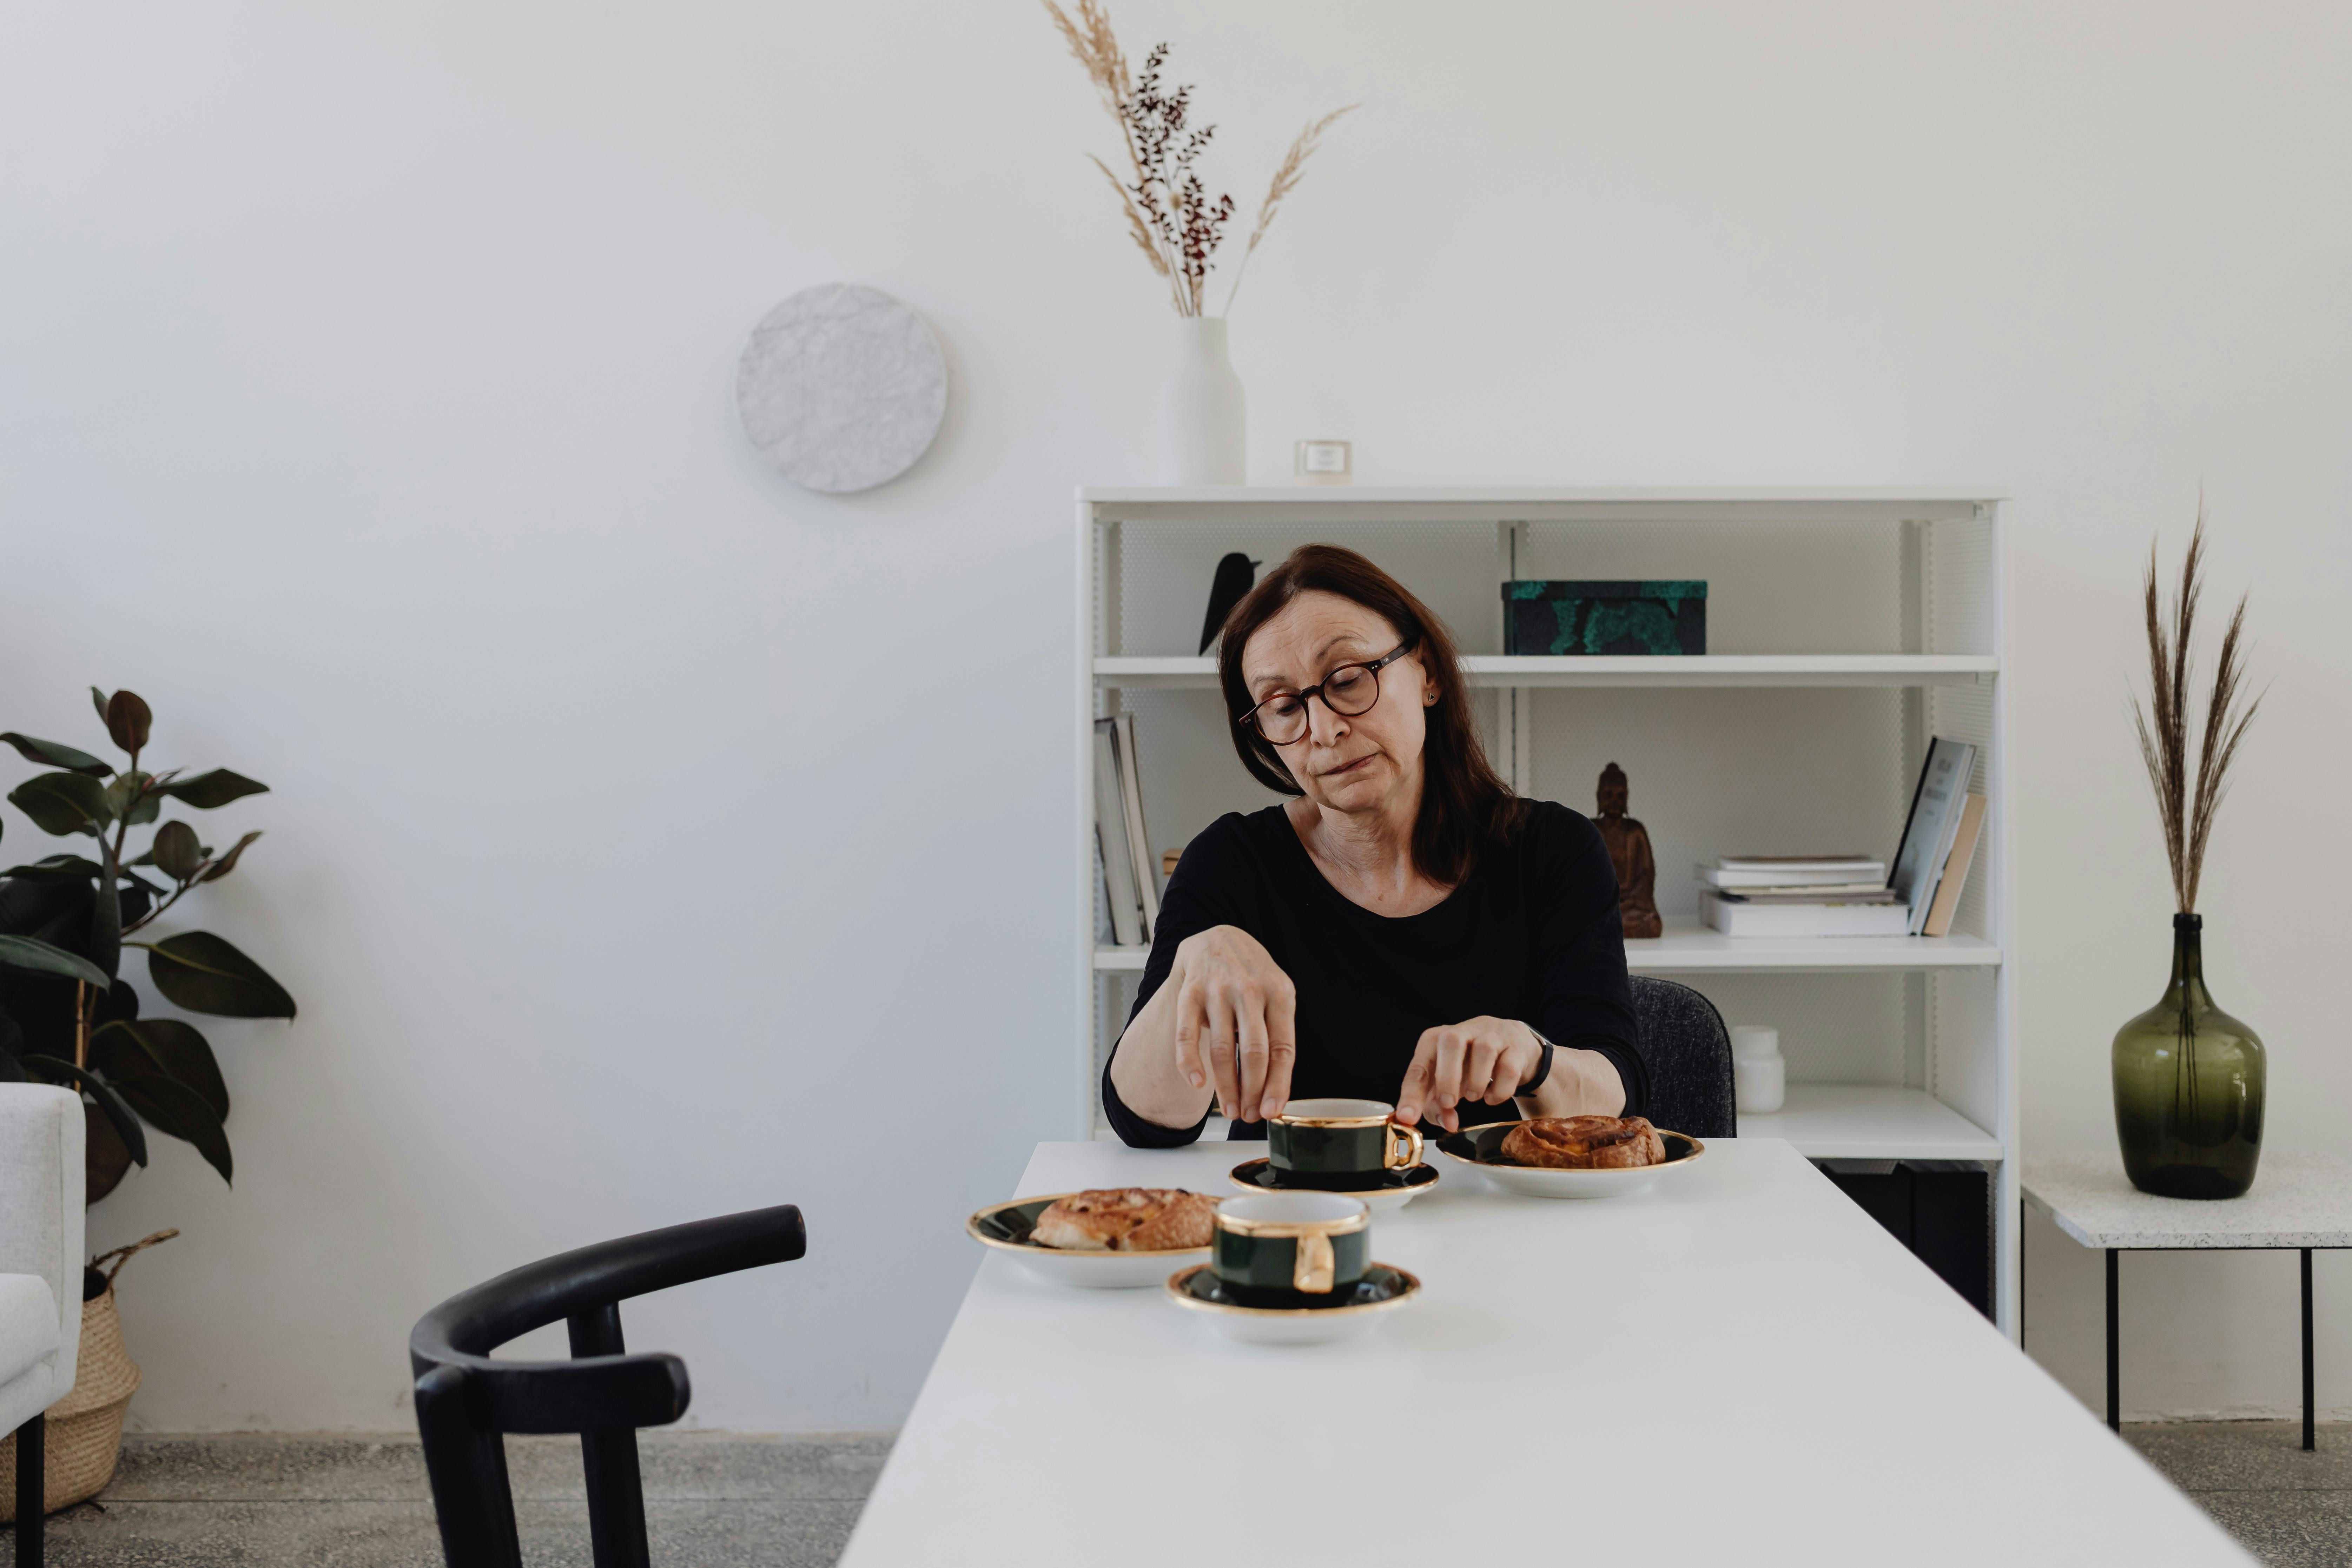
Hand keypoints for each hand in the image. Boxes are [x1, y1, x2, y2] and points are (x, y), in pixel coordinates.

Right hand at [1169, 926, 1298, 1122]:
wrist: (1219, 938)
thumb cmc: (1251, 976)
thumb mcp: (1275, 996)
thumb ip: (1276, 1035)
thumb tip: (1274, 1088)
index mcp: (1279, 993)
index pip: (1282, 1048)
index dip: (1278, 1085)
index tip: (1272, 1111)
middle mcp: (1250, 989)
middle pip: (1254, 1053)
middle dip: (1251, 1092)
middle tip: (1249, 1116)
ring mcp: (1218, 989)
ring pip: (1222, 1049)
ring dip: (1225, 1087)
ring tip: (1229, 1109)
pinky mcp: (1189, 991)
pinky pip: (1187, 1034)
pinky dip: (1189, 1062)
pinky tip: (1197, 1083)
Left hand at [1395, 1017, 1543, 1132]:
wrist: (1513, 1047)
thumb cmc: (1471, 1064)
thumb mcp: (1449, 1083)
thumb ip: (1439, 1106)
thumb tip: (1448, 1123)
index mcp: (1436, 1039)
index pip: (1419, 1066)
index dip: (1411, 1094)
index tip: (1408, 1118)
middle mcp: (1463, 1030)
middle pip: (1451, 1042)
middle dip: (1447, 1077)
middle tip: (1449, 1103)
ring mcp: (1492, 1035)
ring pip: (1483, 1050)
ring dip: (1476, 1082)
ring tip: (1473, 1096)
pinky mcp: (1516, 1047)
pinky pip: (1509, 1069)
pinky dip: (1500, 1090)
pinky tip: (1493, 1097)